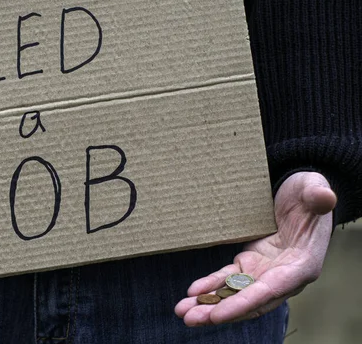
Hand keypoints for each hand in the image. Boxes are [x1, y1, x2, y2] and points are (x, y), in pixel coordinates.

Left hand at [175, 171, 335, 325]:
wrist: (298, 194)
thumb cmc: (307, 192)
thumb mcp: (312, 188)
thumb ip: (317, 195)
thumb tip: (324, 197)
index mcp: (301, 265)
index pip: (270, 291)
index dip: (244, 303)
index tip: (218, 314)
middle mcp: (282, 275)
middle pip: (250, 301)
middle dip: (220, 312)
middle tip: (190, 318)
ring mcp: (264, 271)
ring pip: (235, 294)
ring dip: (209, 305)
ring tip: (183, 312)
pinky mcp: (250, 262)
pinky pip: (228, 279)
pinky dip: (210, 286)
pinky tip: (192, 292)